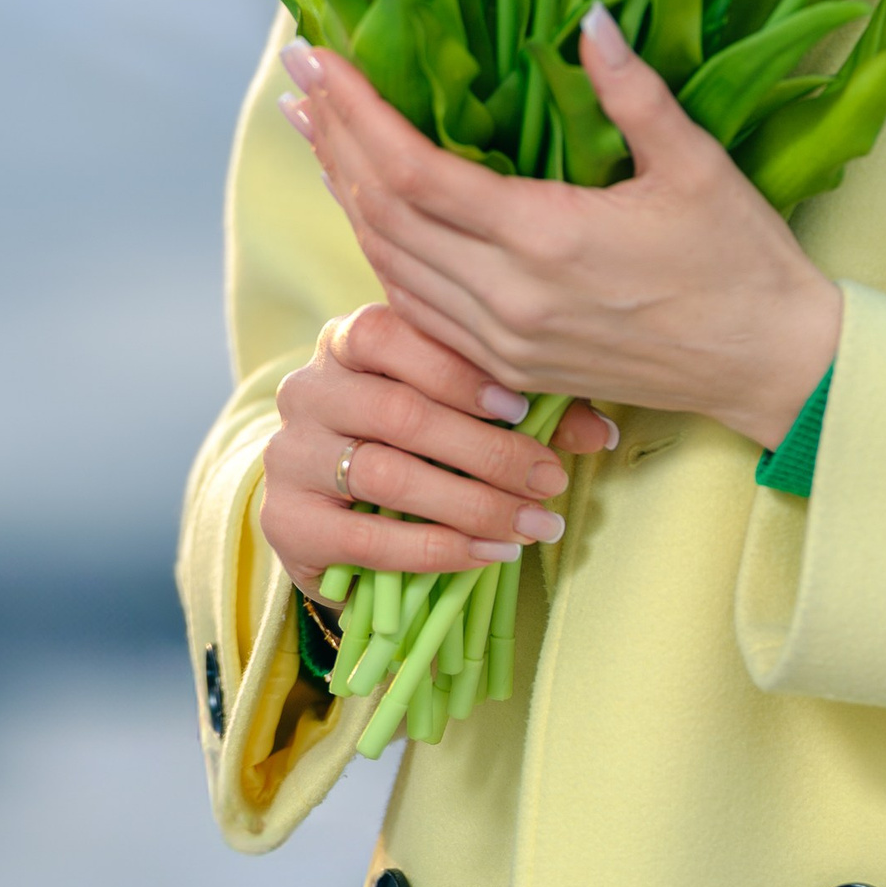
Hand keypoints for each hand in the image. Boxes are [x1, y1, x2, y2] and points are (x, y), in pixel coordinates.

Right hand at [259, 303, 619, 599]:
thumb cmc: (413, 448)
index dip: (455, 368)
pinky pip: (365, 537)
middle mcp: (308, 388)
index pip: (388, 331)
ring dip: (472, 504)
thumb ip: (524, 410)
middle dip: (486, 450)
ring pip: (385, 473)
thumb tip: (600, 433)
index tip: (520, 404)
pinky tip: (486, 556)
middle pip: (397, 410)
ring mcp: (290, 454)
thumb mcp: (462, 414)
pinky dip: (435, 549)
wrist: (335, 516)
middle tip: (549, 480)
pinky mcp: (286, 521)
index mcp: (346, 340)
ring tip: (531, 526)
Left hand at [283, 7, 841, 451]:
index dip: (356, 112)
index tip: (320, 58)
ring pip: (390, 263)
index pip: (415, 170)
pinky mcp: (508, 365)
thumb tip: (587, 16)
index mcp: (546, 240)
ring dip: (345, 194)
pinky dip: (380, 249)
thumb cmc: (742, 260)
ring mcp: (502, 341)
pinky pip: (417, 304)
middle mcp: (508, 298)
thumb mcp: (695, 162)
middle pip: (383, 215)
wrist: (772, 366)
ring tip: (316, 131)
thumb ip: (632, 91)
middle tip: (299, 79)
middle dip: (333, 141)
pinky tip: (367, 210)